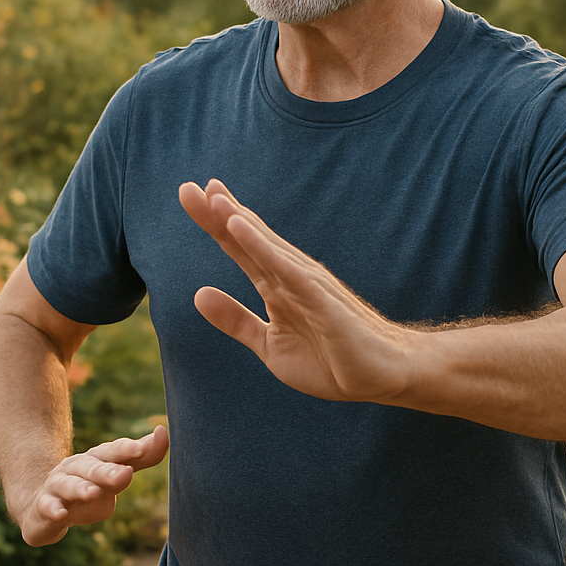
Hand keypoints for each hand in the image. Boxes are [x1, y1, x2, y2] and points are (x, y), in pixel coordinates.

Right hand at [16, 425, 168, 547]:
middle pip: (93, 467)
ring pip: (69, 485)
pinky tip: (60, 514)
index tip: (142, 448)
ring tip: (92, 493)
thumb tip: (163, 432)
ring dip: (80, 488)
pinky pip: (47, 507)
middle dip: (108, 471)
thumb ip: (143, 456)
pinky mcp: (44, 507)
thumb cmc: (92, 487)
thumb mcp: (117, 473)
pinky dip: (53, 510)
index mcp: (98, 458)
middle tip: (125, 475)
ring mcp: (58, 486)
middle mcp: (77, 467)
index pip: (114, 451)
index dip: (127, 449)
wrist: (46, 507)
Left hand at [179, 179, 412, 403]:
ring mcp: (307, 285)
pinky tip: (239, 226)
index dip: (215, 223)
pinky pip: (285, 268)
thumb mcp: (269, 344)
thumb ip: (236, 320)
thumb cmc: (332, 361)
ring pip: (265, 246)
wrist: (380, 379)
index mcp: (277, 286)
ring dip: (237, 220)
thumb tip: (198, 294)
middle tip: (186, 187)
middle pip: (248, 238)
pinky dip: (261, 246)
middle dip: (217, 213)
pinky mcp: (321, 299)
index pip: (241, 248)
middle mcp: (290, 277)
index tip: (191, 195)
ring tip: (212, 195)